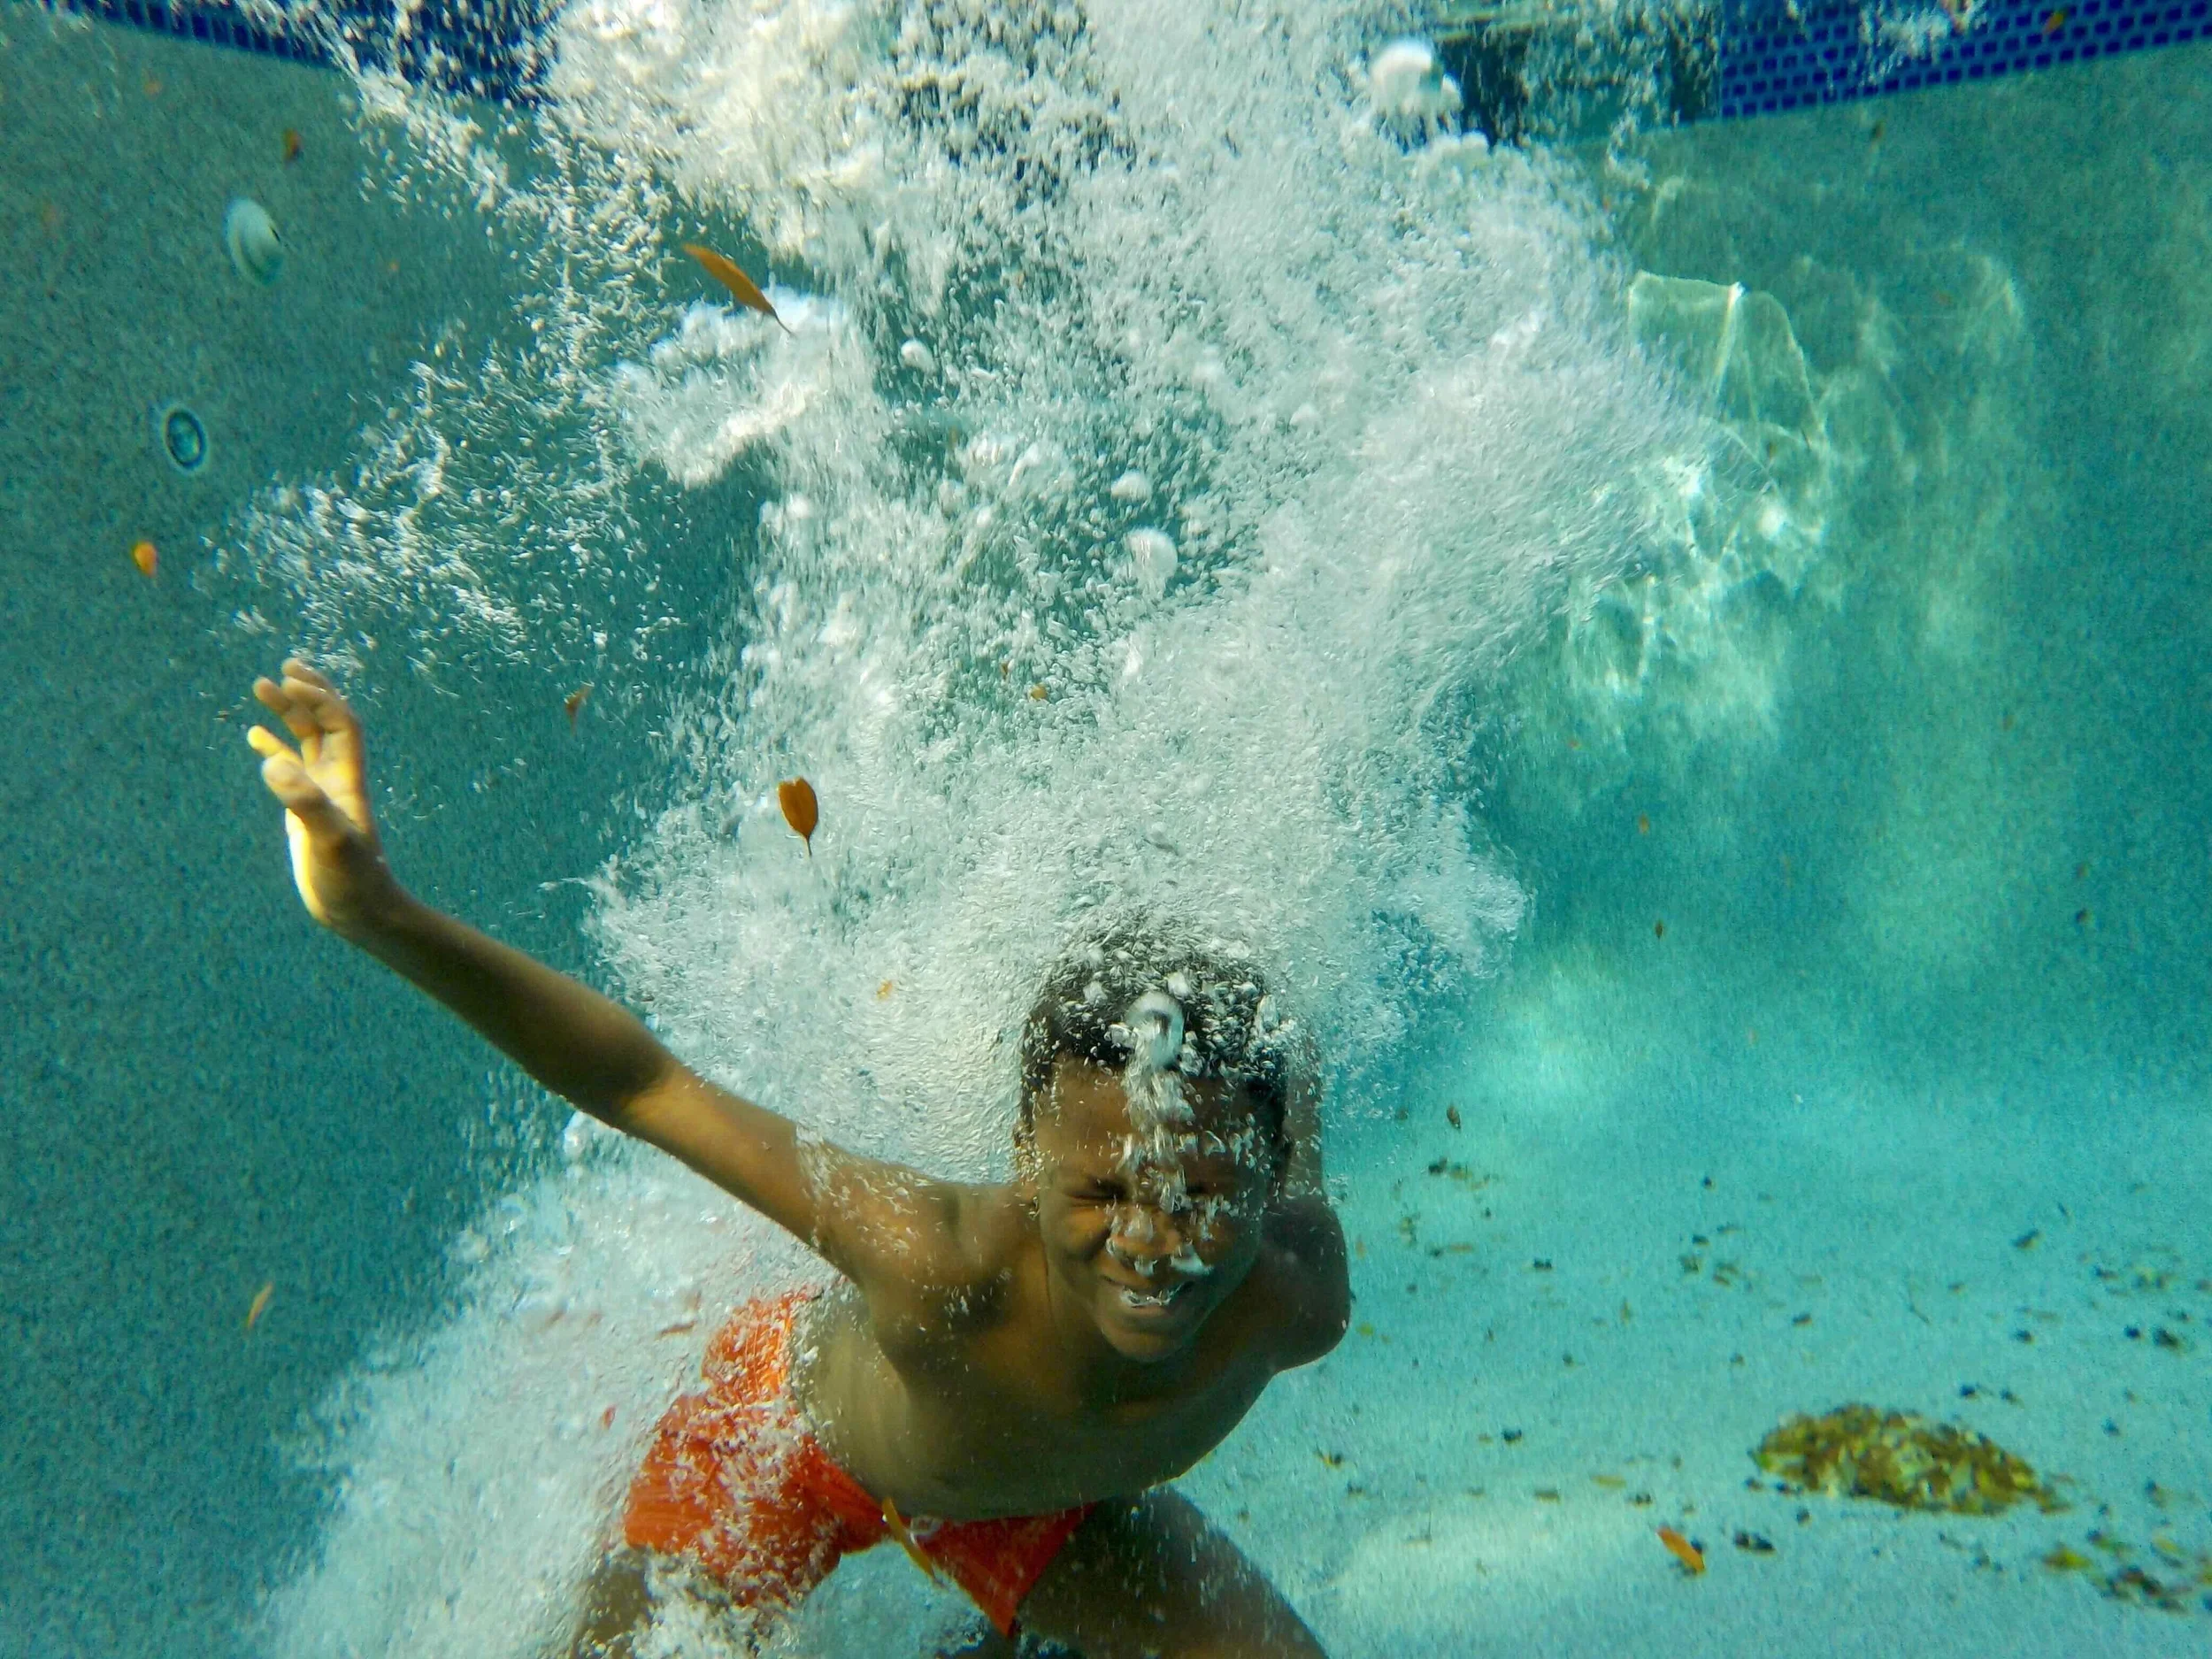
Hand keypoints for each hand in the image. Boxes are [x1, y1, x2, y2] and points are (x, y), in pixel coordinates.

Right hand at [246, 660, 401, 936]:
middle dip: (305, 693)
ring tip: (260, 687)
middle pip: (323, 723)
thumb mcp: (329, 841)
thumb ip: (305, 803)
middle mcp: (336, 779)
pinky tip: (254, 735)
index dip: (320, 698)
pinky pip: (288, 769)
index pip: (341, 723)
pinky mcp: (303, 811)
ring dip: (287, 713)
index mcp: (347, 778)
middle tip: (280, 669)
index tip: (291, 680)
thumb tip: (273, 766)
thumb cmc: (352, 879)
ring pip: (304, 741)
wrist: (359, 910)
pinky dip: (273, 748)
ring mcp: (319, 793)